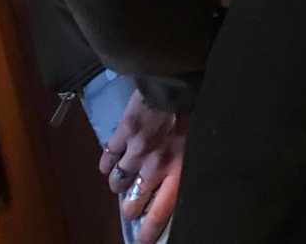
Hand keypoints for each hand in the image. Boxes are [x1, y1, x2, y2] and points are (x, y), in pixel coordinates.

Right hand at [99, 88, 188, 243]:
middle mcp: (154, 167)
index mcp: (177, 170)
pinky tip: (108, 163)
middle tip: (132, 203)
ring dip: (118, 184)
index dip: (148, 230)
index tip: (142, 239)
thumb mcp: (199, 139)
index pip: (160, 212)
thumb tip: (179, 174)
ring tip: (121, 181)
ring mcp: (135, 151)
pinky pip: (107, 157)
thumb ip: (186, 160)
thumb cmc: (195, 107)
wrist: (177, 78)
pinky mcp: (122, 133)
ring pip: (118, 181)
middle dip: (131, 206)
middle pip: (133, 201)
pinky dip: (106, 163)